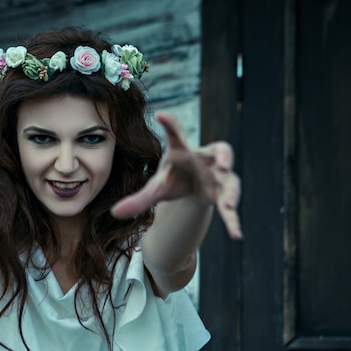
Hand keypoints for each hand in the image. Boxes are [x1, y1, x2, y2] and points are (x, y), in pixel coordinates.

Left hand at [111, 112, 241, 239]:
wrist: (190, 186)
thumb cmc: (172, 178)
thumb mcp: (155, 187)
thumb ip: (138, 199)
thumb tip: (114, 213)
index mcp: (182, 151)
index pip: (176, 135)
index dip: (170, 124)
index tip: (160, 115)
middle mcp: (204, 158)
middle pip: (220, 150)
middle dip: (225, 156)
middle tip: (224, 163)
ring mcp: (217, 175)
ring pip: (231, 179)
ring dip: (231, 191)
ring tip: (227, 205)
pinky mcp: (223, 193)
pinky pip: (231, 207)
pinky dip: (233, 220)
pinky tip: (236, 235)